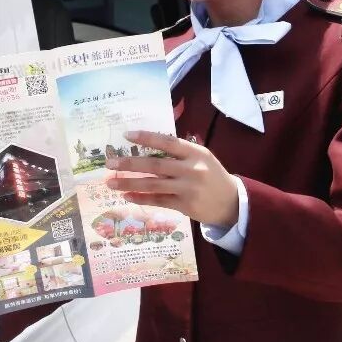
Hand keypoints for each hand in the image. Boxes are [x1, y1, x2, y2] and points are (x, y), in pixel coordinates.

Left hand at [104, 130, 238, 227]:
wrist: (231, 202)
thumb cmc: (211, 174)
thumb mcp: (201, 157)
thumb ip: (179, 152)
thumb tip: (147, 146)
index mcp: (195, 153)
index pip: (167, 142)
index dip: (146, 138)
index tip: (126, 135)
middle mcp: (191, 170)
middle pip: (155, 165)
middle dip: (130, 164)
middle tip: (110, 163)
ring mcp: (187, 189)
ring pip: (153, 185)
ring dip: (129, 183)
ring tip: (111, 182)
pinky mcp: (184, 206)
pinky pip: (158, 201)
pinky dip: (141, 198)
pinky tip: (126, 196)